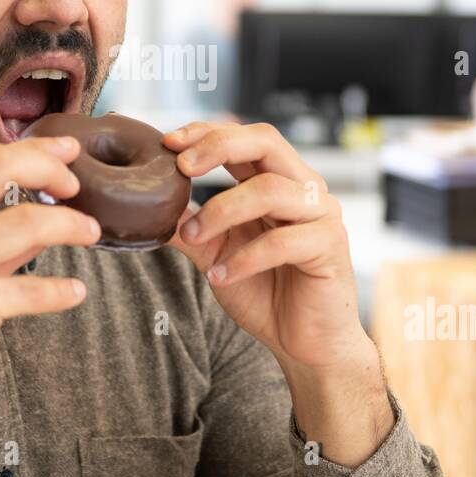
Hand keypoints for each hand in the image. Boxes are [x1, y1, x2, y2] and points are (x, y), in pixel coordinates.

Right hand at [0, 137, 99, 388]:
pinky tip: (75, 292)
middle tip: (77, 187)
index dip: (35, 151)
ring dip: (69, 225)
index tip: (66, 153)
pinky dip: (60, 290)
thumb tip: (50, 212)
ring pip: (25, 221)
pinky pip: (31, 288)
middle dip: (50, 169)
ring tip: (90, 233)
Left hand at [163, 121, 372, 372]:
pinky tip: (220, 276)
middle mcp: (302, 188)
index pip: (244, 137)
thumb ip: (189, 226)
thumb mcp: (215, 253)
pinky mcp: (330, 245)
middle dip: (218, 147)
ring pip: (269, 190)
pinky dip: (244, 258)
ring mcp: (321, 214)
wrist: (304, 343)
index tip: (169, 144)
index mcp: (277, 180)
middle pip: (265, 142)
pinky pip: (283, 241)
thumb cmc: (265, 291)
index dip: (207, 133)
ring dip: (221, 211)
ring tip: (193, 238)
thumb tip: (146, 207)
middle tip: (181, 168)